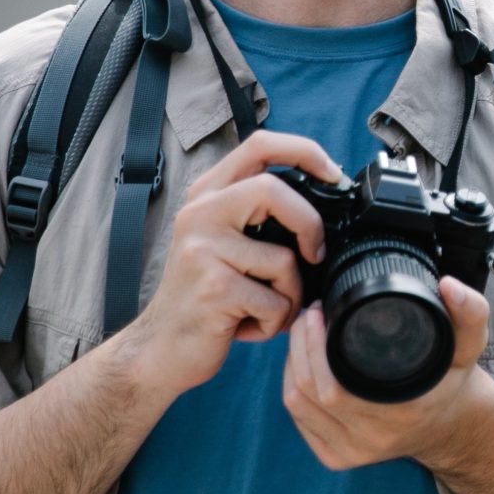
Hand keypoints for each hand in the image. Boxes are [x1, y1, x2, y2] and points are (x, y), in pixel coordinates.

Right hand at [110, 129, 342, 401]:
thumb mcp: (221, 242)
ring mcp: (203, 250)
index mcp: (207, 196)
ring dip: (290, 295)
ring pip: (284, 258)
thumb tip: (321, 199)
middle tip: (314, 255)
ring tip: (265, 309)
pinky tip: (248, 326)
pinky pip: (276, 301)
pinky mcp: (214, 288)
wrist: (160, 347)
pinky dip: (274, 322)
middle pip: (273, 190)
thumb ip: (256, 215)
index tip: (333, 174)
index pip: (259, 145)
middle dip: (309, 226)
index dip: (305, 152)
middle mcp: (199, 214)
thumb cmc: (202, 297)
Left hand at [284, 275, 493, 470]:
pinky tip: (301, 364)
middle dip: (299, 345)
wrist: (448, 428)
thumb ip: (470, 312)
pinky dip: (292, 386)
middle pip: (308, 391)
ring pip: (296, 404)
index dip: (315, 344)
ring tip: (302, 334)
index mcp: (403, 412)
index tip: (321, 310)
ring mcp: (352, 452)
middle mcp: (374, 438)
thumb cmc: (449, 381)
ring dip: (291, 364)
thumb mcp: (468, 346)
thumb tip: (449, 286)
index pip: (334, 384)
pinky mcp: (336, 458)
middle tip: (309, 316)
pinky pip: (298, 419)